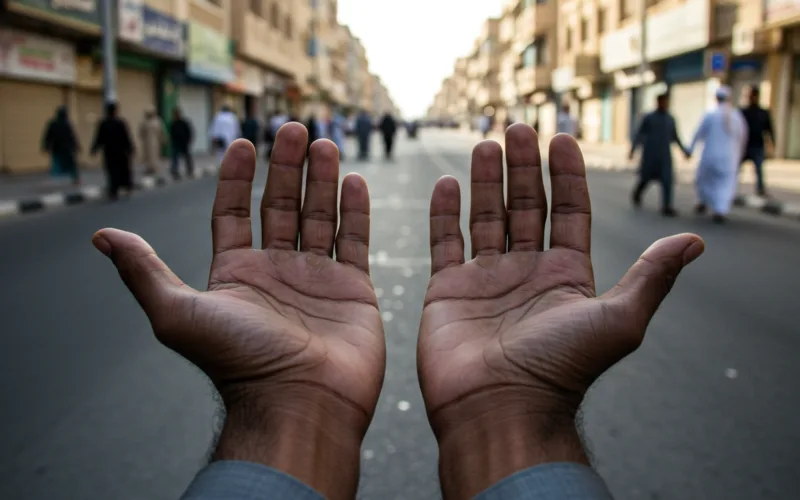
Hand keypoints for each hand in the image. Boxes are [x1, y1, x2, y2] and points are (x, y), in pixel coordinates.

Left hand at [92, 124, 383, 499]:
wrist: (300, 402)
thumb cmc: (239, 363)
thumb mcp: (178, 313)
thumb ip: (145, 271)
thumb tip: (102, 236)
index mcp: (236, 273)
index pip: (232, 213)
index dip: (236, 178)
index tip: (243, 143)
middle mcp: (276, 271)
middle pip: (279, 206)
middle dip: (286, 166)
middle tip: (294, 128)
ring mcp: (315, 278)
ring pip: (319, 216)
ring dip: (321, 179)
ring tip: (325, 144)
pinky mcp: (352, 290)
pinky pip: (354, 241)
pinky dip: (355, 211)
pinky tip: (354, 180)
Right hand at [419, 125, 703, 498]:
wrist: (500, 409)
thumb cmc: (560, 369)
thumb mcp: (618, 320)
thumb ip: (651, 277)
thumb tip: (695, 239)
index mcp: (567, 276)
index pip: (569, 212)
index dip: (567, 175)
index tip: (561, 138)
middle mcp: (527, 272)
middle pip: (526, 207)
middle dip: (523, 167)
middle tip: (518, 127)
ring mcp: (486, 280)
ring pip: (486, 218)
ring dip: (487, 180)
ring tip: (487, 143)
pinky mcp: (449, 291)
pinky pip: (445, 242)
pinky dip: (445, 213)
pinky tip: (447, 183)